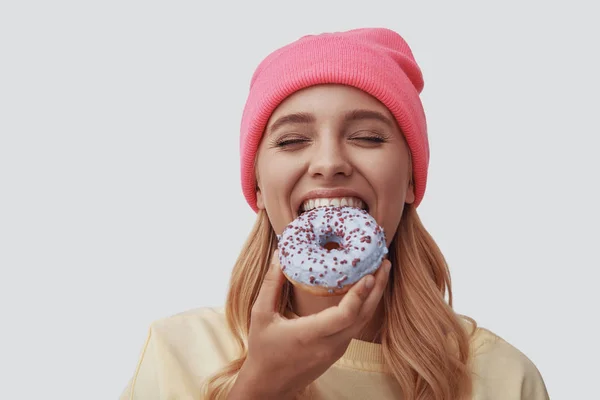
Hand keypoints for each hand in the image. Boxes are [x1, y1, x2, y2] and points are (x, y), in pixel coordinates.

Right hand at [230, 250, 390, 398]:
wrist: (268, 385)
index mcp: (311, 334)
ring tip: (380, 272)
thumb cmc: (263, 350)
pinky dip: (365, 307)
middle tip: (384, 263)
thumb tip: (279, 254)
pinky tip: (366, 292)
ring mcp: (336, 350)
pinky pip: (357, 327)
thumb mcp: (260, 314)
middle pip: (363, 316)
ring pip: (363, 322)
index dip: (360, 294)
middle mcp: (329, 344)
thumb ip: (271, 284)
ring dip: (374, 297)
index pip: (345, 315)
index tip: (369, 274)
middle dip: (378, 288)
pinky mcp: (337, 351)